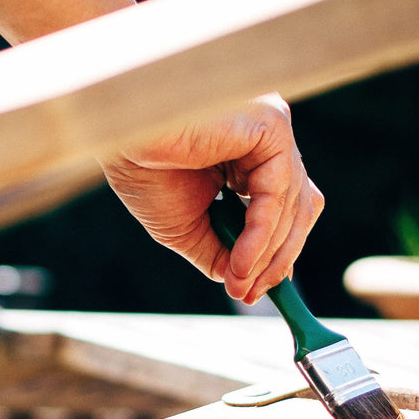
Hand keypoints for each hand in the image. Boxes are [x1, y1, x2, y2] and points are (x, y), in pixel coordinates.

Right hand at [99, 93, 322, 303]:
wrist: (120, 139)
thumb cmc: (144, 169)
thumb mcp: (186, 227)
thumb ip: (220, 253)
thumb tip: (245, 283)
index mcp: (250, 155)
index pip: (285, 207)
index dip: (277, 252)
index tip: (255, 290)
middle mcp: (268, 138)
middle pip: (298, 207)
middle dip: (278, 258)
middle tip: (252, 293)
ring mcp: (273, 129)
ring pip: (292, 206)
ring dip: (267, 256)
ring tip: (241, 284)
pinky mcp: (272, 125)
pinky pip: (279, 193)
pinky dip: (261, 236)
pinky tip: (240, 263)